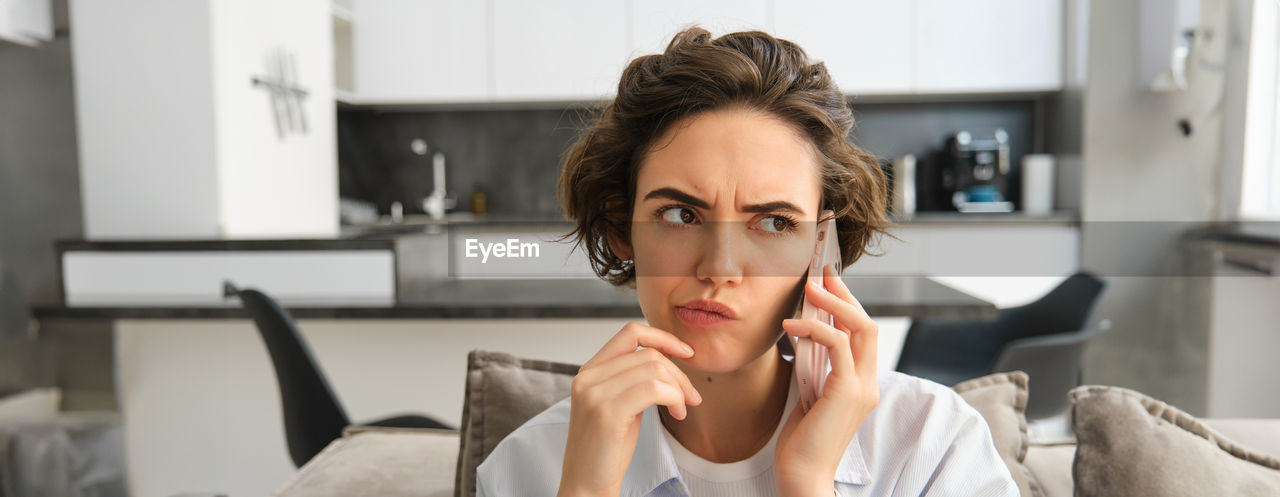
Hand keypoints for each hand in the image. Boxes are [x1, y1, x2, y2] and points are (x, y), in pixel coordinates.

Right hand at [558, 322, 702, 496]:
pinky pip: (654, 388)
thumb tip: (667, 358)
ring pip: (654, 368)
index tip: (686, 353)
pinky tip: (677, 414)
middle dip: (679, 372)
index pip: (631, 332)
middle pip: (648, 353)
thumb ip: (632, 378)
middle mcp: (588, 377)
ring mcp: (595, 393)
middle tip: (691, 396)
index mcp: (589, 371)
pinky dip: (674, 398)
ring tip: (682, 408)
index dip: (663, 337)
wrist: (586, 484)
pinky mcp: (607, 412)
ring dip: (679, 388)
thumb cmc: (607, 449)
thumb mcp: (619, 404)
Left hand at [774, 264, 879, 495]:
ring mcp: (862, 387)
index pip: (862, 334)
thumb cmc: (801, 441)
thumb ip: (814, 366)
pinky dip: (815, 328)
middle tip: (820, 273)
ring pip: (860, 328)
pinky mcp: (847, 392)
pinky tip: (791, 325)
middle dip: (844, 294)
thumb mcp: (808, 393)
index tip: (826, 282)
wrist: (802, 475)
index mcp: (861, 383)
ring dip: (833, 303)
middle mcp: (868, 383)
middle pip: (867, 324)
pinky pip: (837, 345)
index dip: (846, 304)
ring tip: (808, 287)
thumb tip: (801, 333)